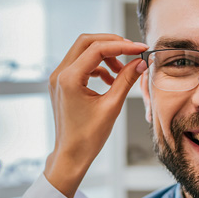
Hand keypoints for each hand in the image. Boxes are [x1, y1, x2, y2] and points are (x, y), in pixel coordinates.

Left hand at [44, 33, 147, 197]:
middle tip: (131, 51)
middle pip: (86, 42)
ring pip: (83, 51)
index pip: (98, 49)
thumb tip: (140, 62)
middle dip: (111, 43)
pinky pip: (80, 64)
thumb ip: (126, 81)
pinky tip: (111, 80)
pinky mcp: (61, 84)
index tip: (140, 48)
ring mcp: (58, 78)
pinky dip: (97, 66)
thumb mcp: (112, 106)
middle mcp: (59, 74)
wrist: (71, 155)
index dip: (122, 46)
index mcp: (69, 78)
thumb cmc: (88, 137)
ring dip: (105, 55)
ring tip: (122, 71)